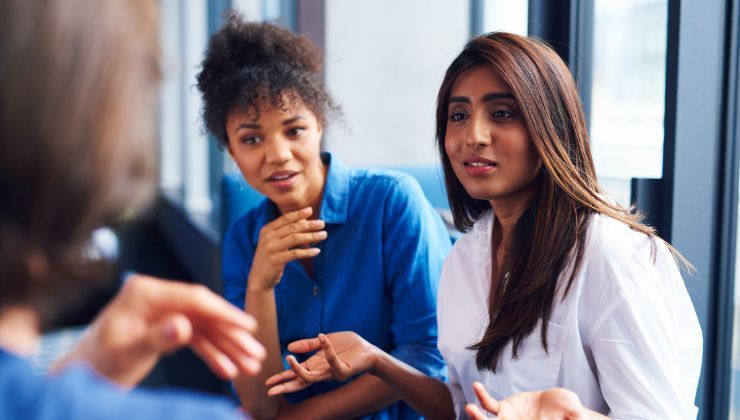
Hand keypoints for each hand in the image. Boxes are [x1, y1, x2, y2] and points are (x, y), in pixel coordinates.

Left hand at [56, 275, 265, 386]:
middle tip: (256, 354)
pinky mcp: (165, 325)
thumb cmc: (97, 365)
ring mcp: (162, 310)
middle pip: (204, 313)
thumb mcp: (127, 353)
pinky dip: (212, 354)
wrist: (80, 378)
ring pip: (205, 327)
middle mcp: (156, 296)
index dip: (224, 313)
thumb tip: (184, 326)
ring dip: (227, 347)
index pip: (193, 298)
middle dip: (231, 336)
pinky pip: (195, 338)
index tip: (249, 327)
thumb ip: (156, 338)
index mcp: (144, 292)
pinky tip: (227, 370)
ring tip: (249, 367)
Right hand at [248, 207, 326, 290]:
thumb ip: (285, 231)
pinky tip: (317, 251)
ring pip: (295, 238)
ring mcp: (271, 249)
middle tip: (322, 224)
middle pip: (292, 227)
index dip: (298, 213)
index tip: (310, 210)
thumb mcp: (274, 242)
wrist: (259, 278)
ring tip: (323, 235)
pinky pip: (295, 254)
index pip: (285, 219)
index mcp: (266, 230)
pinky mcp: (276, 260)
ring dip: (312, 236)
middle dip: (309, 224)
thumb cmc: (270, 258)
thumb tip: (304, 220)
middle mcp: (268, 237)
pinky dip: (308, 252)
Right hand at [265, 332, 377, 395]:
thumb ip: (308, 344)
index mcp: (315, 365)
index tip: (267, 383)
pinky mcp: (344, 371)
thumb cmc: (347, 347)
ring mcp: (332, 373)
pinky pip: (333, 363)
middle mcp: (321, 372)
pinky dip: (327, 351)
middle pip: (299, 382)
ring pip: (311, 377)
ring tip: (288, 359)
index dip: (281, 379)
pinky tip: (323, 338)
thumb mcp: (323, 341)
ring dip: (298, 369)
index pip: (295, 375)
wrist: (368, 350)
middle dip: (285, 386)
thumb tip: (288, 347)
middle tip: (270, 390)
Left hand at [465, 382, 587, 419]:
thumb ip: (575, 416)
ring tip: (470, 409)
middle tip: (474, 415)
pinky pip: (488, 404)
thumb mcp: (574, 413)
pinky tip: (477, 386)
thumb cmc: (569, 413)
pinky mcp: (502, 409)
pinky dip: (482, 396)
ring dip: (477, 418)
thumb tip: (578, 417)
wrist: (560, 405)